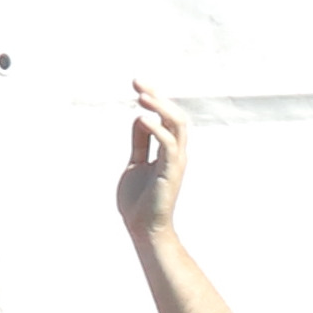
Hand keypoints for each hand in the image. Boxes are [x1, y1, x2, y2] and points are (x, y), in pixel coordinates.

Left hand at [115, 80, 189, 240]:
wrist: (143, 228)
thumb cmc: (139, 200)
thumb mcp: (135, 163)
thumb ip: (140, 142)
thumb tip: (140, 118)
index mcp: (168, 151)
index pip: (166, 118)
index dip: (154, 99)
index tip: (138, 84)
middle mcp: (176, 154)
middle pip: (175, 116)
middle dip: (158, 97)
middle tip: (138, 83)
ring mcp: (175, 162)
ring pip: (177, 126)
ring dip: (161, 108)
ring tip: (143, 96)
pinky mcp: (170, 172)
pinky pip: (168, 145)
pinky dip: (157, 129)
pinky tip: (142, 118)